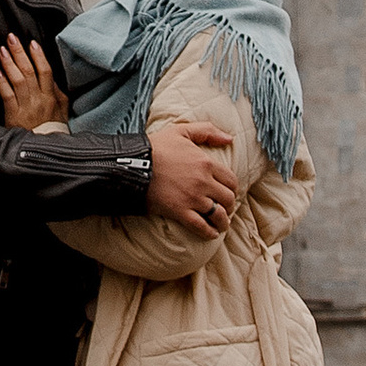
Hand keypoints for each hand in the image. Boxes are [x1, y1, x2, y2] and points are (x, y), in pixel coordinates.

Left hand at [0, 33, 65, 130]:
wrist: (46, 151)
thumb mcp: (62, 111)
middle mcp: (39, 100)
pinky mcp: (14, 116)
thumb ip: (57, 93)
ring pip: (17, 80)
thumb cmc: (53, 131)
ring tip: (2, 50)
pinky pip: (7, 96)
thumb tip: (52, 78)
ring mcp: (26, 107)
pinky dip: (2, 83)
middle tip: (11, 38)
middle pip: (28, 71)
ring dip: (9, 63)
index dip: (38, 56)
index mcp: (51, 97)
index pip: (45, 71)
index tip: (32, 43)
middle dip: (19, 52)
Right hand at [146, 115, 238, 234]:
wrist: (132, 165)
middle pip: (228, 199)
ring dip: (223, 222)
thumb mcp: (182, 131)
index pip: (231, 180)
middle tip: (225, 209)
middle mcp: (203, 182)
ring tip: (221, 225)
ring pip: (218, 215)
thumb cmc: (156, 147)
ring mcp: (192, 199)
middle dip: (229, 206)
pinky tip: (211, 234)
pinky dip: (209, 233)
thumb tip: (230, 138)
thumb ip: (208, 131)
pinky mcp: (180, 212)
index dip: (232, 189)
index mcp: (206, 163)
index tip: (228, 193)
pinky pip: (201, 227)